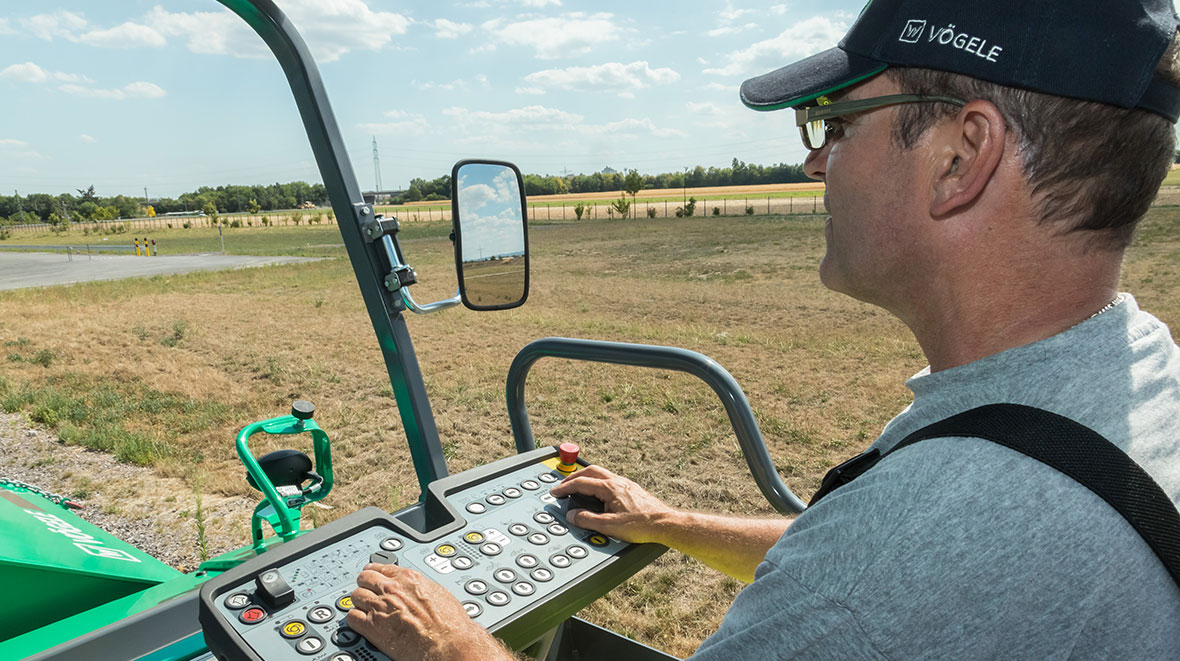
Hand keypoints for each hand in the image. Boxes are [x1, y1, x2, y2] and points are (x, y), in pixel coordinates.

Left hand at [347, 563, 510, 660]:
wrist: (448, 643)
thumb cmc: (450, 622)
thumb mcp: (437, 592)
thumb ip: (420, 586)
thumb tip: (416, 589)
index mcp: (408, 578)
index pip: (381, 567)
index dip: (375, 572)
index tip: (373, 575)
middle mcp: (391, 589)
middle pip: (364, 578)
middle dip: (365, 584)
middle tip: (366, 591)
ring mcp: (380, 607)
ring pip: (356, 596)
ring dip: (359, 601)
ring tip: (363, 607)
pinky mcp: (373, 627)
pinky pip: (352, 617)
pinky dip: (354, 619)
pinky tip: (361, 622)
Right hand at [548, 465, 675, 543]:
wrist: (664, 523)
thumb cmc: (642, 525)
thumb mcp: (610, 526)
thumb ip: (588, 520)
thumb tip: (572, 515)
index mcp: (609, 487)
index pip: (581, 483)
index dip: (565, 488)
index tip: (555, 492)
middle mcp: (617, 481)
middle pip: (590, 471)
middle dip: (573, 477)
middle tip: (563, 485)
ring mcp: (625, 484)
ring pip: (600, 474)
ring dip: (585, 478)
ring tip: (577, 486)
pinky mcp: (631, 489)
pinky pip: (608, 479)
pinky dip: (596, 482)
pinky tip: (597, 492)